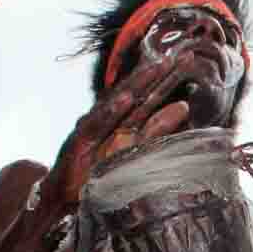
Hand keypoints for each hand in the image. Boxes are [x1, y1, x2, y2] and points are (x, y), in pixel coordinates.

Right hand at [42, 55, 193, 208]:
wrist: (64, 195)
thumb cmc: (99, 172)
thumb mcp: (136, 149)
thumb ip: (157, 129)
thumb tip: (184, 106)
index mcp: (125, 119)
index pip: (150, 95)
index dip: (169, 78)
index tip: (188, 60)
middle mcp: (111, 117)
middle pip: (139, 92)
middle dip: (159, 73)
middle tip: (181, 56)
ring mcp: (95, 125)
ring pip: (120, 101)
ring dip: (138, 84)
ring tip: (157, 67)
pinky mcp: (81, 138)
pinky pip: (98, 123)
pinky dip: (111, 111)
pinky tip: (125, 99)